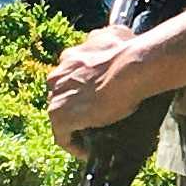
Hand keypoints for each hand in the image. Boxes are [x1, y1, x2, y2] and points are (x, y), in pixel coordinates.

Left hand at [46, 25, 146, 154]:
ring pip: (61, 115)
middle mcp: (58, 76)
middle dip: (77, 105)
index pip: (70, 77)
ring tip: (91, 137)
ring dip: (74, 125)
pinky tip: (86, 150)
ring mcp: (56, 97)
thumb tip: (115, 36)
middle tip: (96, 117)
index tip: (97, 98)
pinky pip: (62, 137)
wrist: (129, 68)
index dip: (83, 90)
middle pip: (63, 96)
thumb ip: (107, 37)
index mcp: (69, 57)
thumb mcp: (115, 35)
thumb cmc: (126, 52)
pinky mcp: (59, 117)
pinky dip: (73, 145)